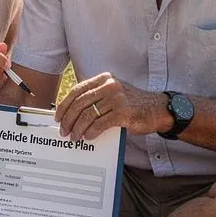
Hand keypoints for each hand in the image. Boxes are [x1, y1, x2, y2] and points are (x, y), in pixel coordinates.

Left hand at [56, 73, 170, 141]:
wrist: (158, 109)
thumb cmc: (132, 104)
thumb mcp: (113, 93)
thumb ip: (96, 97)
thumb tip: (71, 113)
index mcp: (104, 79)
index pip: (77, 90)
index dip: (64, 105)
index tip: (58, 116)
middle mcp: (109, 85)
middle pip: (80, 103)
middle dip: (68, 119)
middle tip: (63, 131)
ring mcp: (116, 98)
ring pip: (88, 114)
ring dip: (78, 128)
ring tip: (74, 137)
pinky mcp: (123, 112)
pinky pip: (100, 124)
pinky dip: (91, 132)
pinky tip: (88, 137)